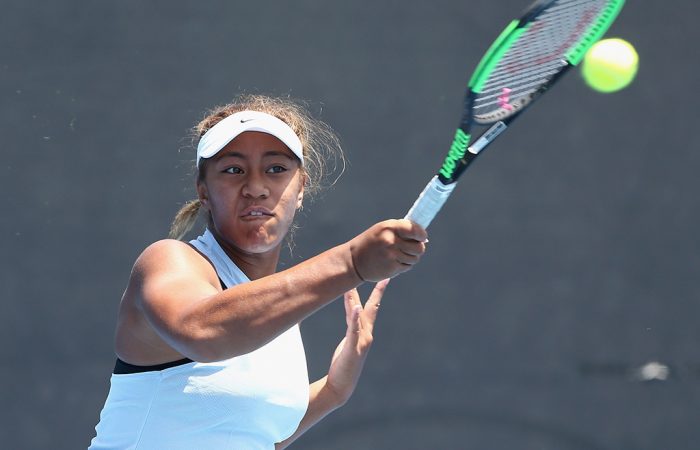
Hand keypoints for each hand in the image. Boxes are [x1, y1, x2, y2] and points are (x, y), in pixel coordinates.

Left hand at [325, 279, 388, 405]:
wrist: (340, 387)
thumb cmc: (343, 364)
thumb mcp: (348, 340)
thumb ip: (352, 324)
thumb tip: (351, 310)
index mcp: (365, 333)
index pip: (371, 308)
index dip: (377, 293)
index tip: (383, 279)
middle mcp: (366, 336)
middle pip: (370, 310)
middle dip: (377, 293)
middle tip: (383, 278)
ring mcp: (361, 343)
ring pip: (359, 317)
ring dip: (355, 301)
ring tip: (353, 286)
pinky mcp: (352, 349)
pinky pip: (353, 331)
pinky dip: (355, 318)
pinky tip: (356, 307)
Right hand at [349, 219, 427, 281]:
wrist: (354, 261)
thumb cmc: (371, 242)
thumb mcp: (382, 229)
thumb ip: (401, 229)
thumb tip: (422, 236)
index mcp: (389, 228)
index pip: (415, 230)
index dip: (422, 234)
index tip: (422, 237)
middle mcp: (391, 241)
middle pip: (419, 247)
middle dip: (419, 248)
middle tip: (412, 247)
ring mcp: (391, 256)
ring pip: (415, 258)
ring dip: (411, 257)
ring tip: (400, 255)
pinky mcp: (392, 268)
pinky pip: (407, 266)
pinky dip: (404, 265)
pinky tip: (394, 261)